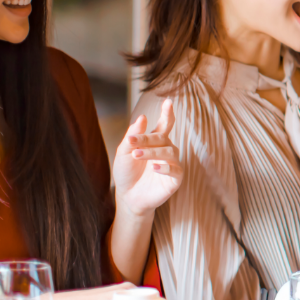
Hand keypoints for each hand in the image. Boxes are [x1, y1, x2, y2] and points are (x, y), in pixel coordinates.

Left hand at [113, 99, 182, 216]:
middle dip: (147, 138)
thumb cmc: (127, 173)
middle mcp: (167, 150)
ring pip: (169, 152)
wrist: (128, 197)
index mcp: (156, 142)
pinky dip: (165, 168)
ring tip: (138, 155)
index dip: (167, 113)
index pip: (165, 124)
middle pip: (162, 138)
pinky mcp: (175, 179)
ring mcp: (173, 164)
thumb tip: (142, 117)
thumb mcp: (124, 153)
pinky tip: (154, 168)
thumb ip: (133, 136)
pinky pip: (175, 170)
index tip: (168, 102)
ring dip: (153, 152)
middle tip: (132, 142)